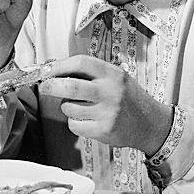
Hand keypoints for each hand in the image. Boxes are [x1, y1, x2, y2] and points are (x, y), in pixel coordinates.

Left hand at [39, 55, 173, 154]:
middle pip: (71, 86)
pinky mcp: (104, 131)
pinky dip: (74, 122)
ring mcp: (108, 113)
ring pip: (69, 108)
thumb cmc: (129, 98)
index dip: (59, 65)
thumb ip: (91, 73)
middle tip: (44, 86)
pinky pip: (75, 125)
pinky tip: (86, 119)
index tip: (46, 69)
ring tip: (78, 106)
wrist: (149, 123)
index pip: (81, 63)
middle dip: (50, 86)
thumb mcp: (116, 77)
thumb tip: (56, 70)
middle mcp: (111, 92)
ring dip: (66, 107)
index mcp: (112, 74)